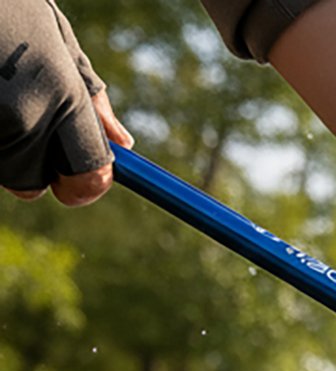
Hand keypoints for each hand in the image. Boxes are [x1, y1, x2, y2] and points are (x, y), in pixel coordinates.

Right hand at [1, 0, 132, 206]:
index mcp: (64, 96)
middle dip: (28, 163)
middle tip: (17, 115)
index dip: (82, 186)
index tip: (71, 179)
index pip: (88, 177)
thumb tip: (124, 144)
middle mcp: (25, 115)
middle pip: (31, 183)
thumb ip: (90, 98)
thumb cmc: (10, 6)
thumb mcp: (57, 40)